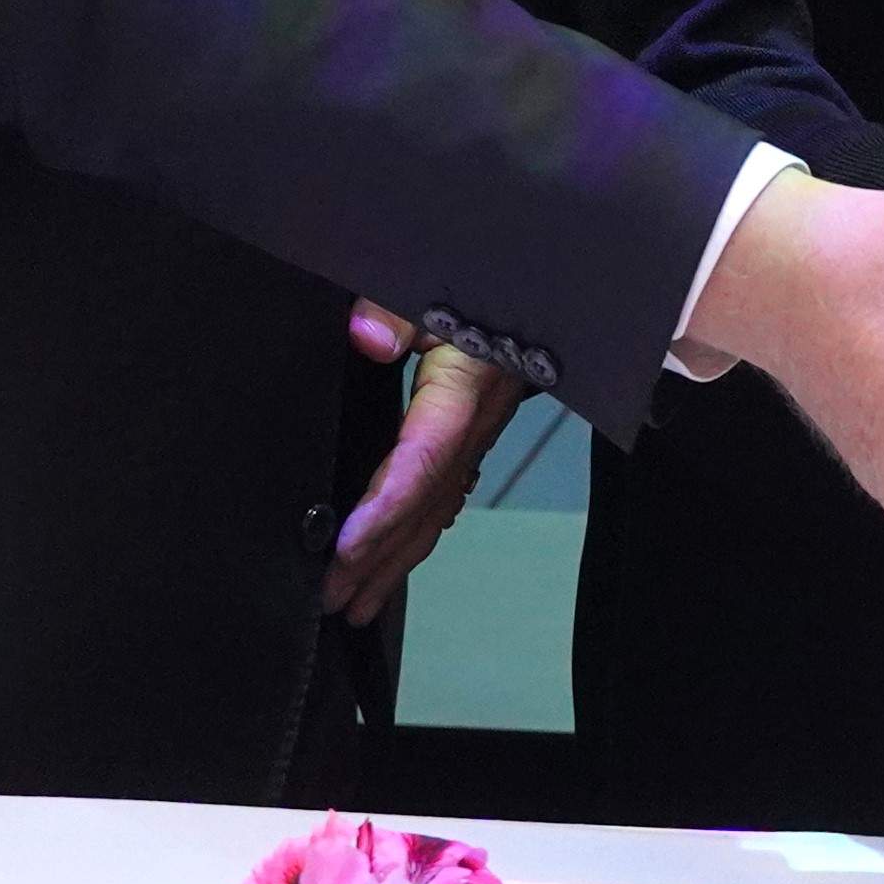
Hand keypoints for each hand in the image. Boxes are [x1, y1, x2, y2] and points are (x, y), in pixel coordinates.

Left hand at [323, 304, 522, 623]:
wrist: (548, 286)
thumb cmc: (489, 281)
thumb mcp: (437, 282)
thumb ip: (394, 305)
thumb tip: (366, 338)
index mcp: (464, 386)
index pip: (421, 460)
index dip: (384, 510)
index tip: (345, 549)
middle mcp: (476, 423)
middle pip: (425, 505)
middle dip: (379, 559)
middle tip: (334, 602)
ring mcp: (481, 434)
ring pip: (438, 510)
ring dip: (396, 560)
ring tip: (358, 602)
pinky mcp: (478, 432)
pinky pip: (447, 496)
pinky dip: (419, 534)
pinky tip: (400, 557)